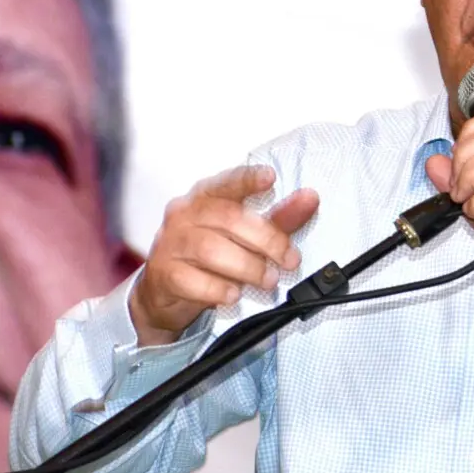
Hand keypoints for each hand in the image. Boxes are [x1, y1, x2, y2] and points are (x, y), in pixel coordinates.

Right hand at [130, 164, 318, 345]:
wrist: (164, 292)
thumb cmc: (208, 255)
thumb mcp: (245, 235)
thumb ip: (279, 217)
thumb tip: (310, 198)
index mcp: (204, 197)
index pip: (227, 182)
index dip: (248, 179)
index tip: (270, 177)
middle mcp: (184, 214)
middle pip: (228, 219)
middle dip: (266, 241)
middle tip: (289, 260)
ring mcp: (170, 243)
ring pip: (211, 250)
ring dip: (247, 267)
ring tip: (267, 280)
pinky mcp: (163, 273)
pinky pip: (191, 280)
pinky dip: (218, 289)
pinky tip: (234, 295)